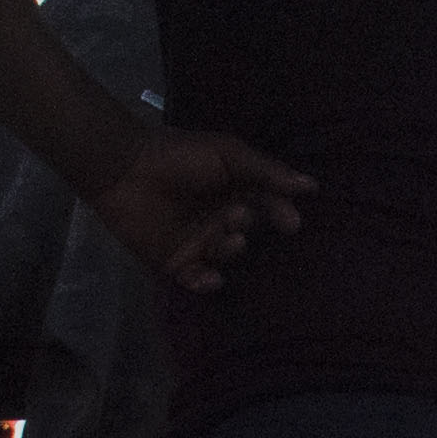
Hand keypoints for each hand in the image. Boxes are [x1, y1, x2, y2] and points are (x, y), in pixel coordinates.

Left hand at [84, 118, 313, 294]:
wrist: (125, 169)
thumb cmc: (178, 156)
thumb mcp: (228, 154)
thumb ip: (268, 171)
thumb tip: (311, 186)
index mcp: (232, 190)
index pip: (266, 206)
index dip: (280, 214)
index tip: (292, 223)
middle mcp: (217, 217)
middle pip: (249, 232)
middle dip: (250, 227)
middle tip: (237, 216)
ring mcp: (196, 241)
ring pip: (226, 257)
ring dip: (231, 251)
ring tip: (227, 237)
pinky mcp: (172, 262)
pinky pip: (196, 280)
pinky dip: (206, 283)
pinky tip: (211, 278)